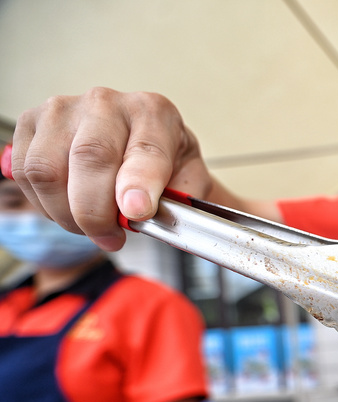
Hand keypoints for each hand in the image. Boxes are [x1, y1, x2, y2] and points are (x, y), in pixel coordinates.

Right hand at [8, 87, 212, 250]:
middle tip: (110, 238)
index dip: (139, 184)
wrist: (137, 148)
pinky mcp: (31, 123)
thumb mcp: (188, 183)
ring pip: (47, 169)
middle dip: (96, 212)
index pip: (145, 148)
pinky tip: (69, 209)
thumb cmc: (164, 167)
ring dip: (67, 213)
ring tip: (92, 227)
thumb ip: (176, 201)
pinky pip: (25, 173)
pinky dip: (45, 204)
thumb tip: (143, 215)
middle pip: (89, 157)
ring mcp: (62, 109)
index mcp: (153, 113)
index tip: (137, 212)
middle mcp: (106, 103)